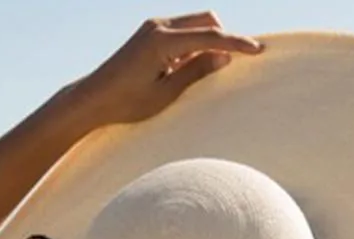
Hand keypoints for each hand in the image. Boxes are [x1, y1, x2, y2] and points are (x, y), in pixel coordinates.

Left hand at [73, 12, 262, 125]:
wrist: (93, 99)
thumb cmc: (127, 103)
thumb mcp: (166, 93)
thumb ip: (195, 72)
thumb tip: (224, 56)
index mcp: (162, 41)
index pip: (210, 37)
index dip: (238, 44)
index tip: (260, 50)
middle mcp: (158, 27)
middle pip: (207, 20)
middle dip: (224, 38)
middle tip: (232, 65)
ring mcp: (152, 27)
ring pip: (195, 24)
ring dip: (207, 43)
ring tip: (202, 74)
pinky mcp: (149, 33)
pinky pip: (182, 32)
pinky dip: (192, 46)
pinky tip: (183, 71)